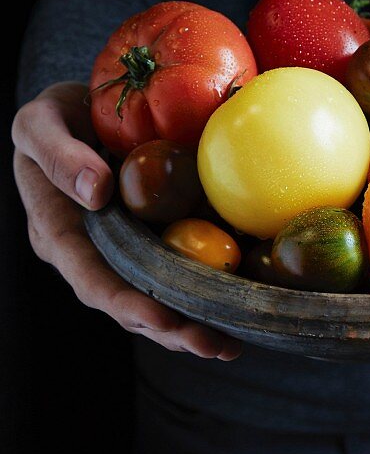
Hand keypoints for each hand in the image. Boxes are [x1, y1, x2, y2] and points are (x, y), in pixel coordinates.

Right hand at [12, 81, 240, 359]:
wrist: (84, 107)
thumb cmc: (56, 115)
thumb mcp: (40, 121)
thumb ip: (58, 154)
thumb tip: (96, 193)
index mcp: (60, 236)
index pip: (93, 280)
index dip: (128, 305)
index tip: (162, 319)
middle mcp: (95, 255)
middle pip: (132, 304)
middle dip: (172, 330)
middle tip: (215, 346)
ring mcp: (127, 251)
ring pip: (159, 296)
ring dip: (194, 324)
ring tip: (232, 344)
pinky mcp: (157, 238)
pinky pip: (182, 266)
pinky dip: (210, 287)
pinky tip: (244, 299)